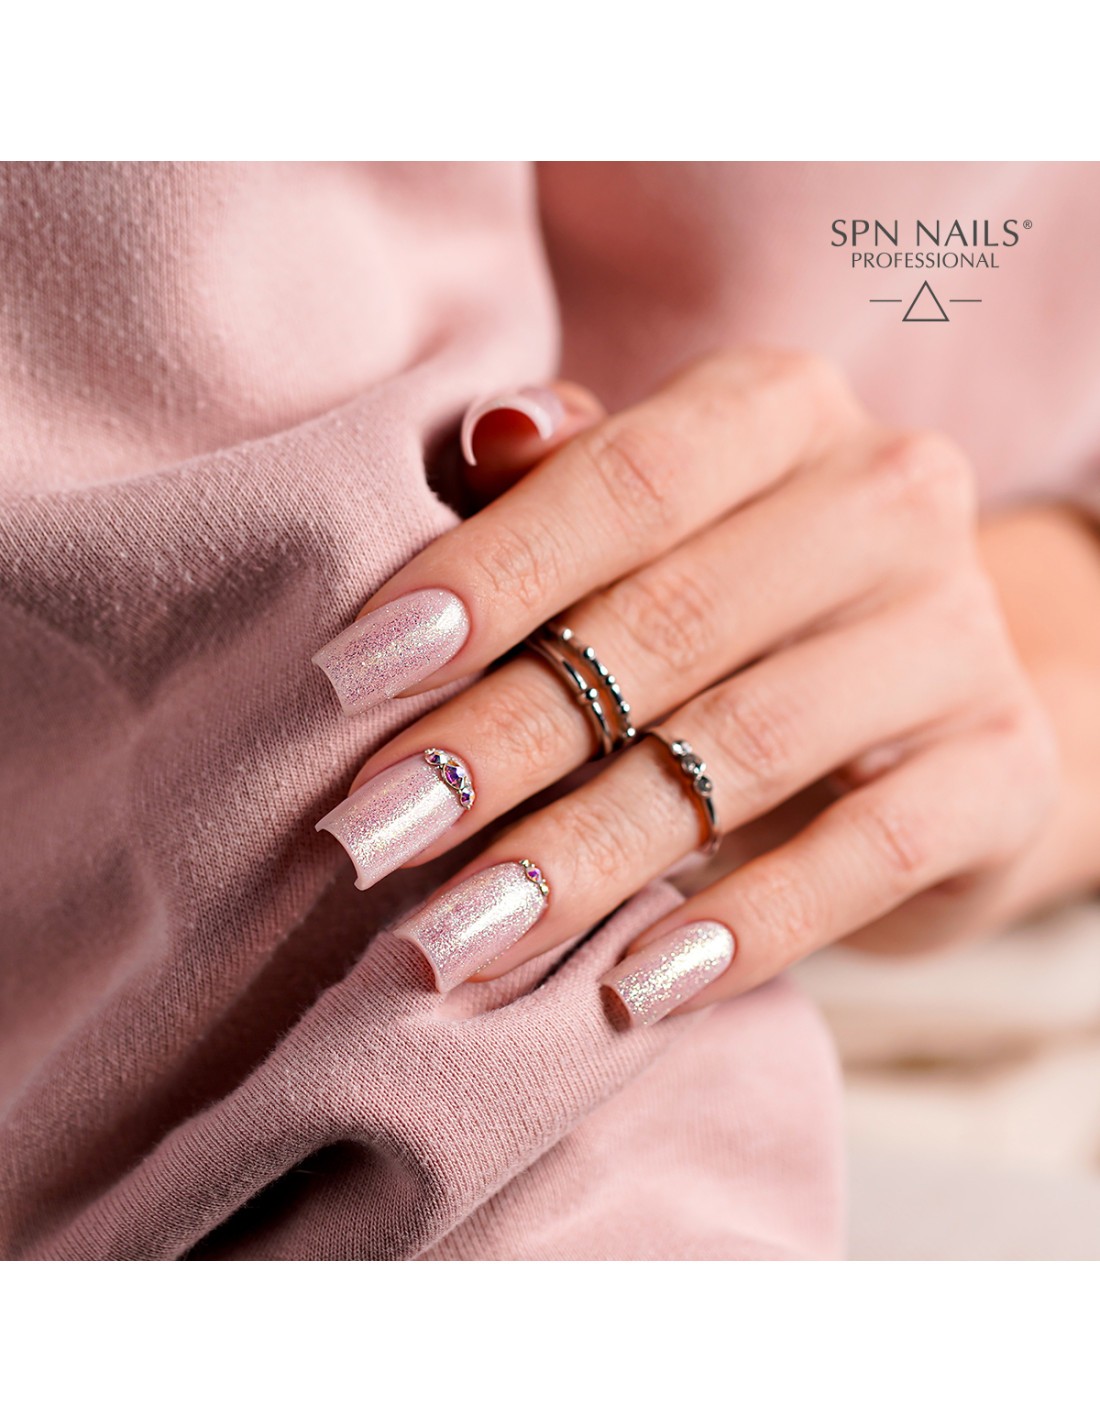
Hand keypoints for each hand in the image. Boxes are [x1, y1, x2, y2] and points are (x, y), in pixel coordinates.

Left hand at [312, 350, 1058, 1023]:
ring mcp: (957, 636)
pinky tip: (627, 986)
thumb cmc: (740, 601)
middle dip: (500, 740)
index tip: (353, 679)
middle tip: (371, 834)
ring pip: (743, 750)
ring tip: (458, 934)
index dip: (485, 576)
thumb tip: (487, 435)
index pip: (624, 479)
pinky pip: (864, 857)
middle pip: (667, 624)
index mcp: (782, 411)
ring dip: (583, 855)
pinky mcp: (1003, 769)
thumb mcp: (656, 527)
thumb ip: (568, 479)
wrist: (934, 703)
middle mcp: (886, 497)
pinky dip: (739, 927)